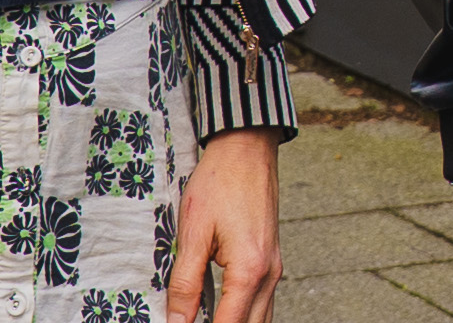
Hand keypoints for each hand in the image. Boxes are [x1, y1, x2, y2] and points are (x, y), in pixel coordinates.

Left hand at [166, 130, 280, 322]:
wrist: (247, 147)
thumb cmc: (219, 183)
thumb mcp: (193, 233)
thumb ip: (185, 284)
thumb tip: (177, 322)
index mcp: (249, 270)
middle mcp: (269, 274)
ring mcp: (275, 267)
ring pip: (261, 319)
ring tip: (208, 318)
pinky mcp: (272, 259)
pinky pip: (263, 302)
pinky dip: (246, 315)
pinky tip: (224, 313)